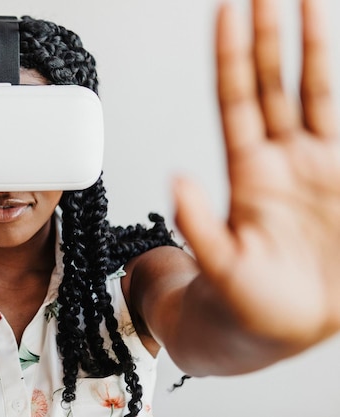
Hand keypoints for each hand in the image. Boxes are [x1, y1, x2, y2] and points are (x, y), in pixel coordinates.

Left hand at [174, 0, 339, 350]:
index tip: (227, 12)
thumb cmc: (243, 299)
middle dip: (270, 35)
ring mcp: (312, 167)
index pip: (238, 100)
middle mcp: (278, 160)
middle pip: (273, 84)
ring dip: (311, 48)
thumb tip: (175, 181)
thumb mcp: (220, 266)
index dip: (234, 57)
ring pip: (312, 94)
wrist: (278, 325)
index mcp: (248, 173)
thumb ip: (200, 225)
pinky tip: (338, 57)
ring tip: (309, 0)